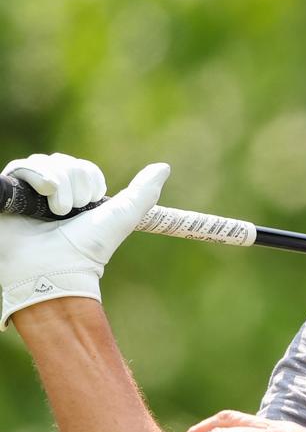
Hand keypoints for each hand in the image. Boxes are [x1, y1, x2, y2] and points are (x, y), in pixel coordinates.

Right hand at [0, 154, 168, 330]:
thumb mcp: (121, 216)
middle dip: (74, 184)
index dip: (88, 179)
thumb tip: (163, 167)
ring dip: (58, 184)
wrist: (53, 269)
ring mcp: (23, 196)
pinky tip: (44, 193)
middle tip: (72, 212)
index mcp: (72, 198)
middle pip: (61, 162)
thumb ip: (143, 193)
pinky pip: (18, 168)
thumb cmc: (88, 248)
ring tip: (57, 211)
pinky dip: (36, 176)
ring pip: (43, 162)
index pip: (79, 167)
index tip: (90, 203)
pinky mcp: (4, 197)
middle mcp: (46, 195)